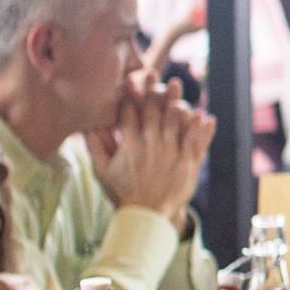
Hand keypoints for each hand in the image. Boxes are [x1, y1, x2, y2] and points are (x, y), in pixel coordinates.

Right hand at [90, 75, 214, 223]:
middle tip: (152, 73)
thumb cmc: (123, 192)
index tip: (129, 79)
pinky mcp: (188, 163)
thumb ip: (95, 147)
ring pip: (175, 122)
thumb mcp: (102, 171)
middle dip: (152, 90)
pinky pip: (196, 141)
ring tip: (176, 84)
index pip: (129, 114)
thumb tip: (86, 125)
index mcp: (131, 145)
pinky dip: (200, 128)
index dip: (129, 95)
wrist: (147, 216)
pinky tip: (203, 115)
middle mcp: (152, 146)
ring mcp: (172, 153)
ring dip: (176, 101)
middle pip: (153, 112)